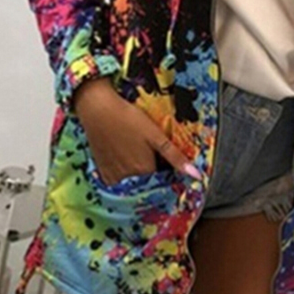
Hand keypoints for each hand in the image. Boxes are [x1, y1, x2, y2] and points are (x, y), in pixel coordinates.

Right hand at [73, 78, 195, 185]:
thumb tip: (196, 175)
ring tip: (135, 151)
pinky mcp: (103, 173)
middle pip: (148, 183)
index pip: (164, 180)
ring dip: (138, 174)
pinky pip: (118, 181)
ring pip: (133, 183)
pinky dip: (124, 174)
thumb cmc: (129, 118)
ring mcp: (113, 178)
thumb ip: (175, 157)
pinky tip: (123, 156)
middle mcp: (128, 179)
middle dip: (153, 173)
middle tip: (148, 153)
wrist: (98, 110)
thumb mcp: (156, 135)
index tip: (165, 160)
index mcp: (145, 171)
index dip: (167, 170)